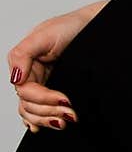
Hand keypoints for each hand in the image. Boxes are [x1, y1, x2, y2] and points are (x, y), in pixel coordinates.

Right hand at [7, 3, 102, 132]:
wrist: (97, 26)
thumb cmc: (72, 26)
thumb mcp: (45, 35)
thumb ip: (23, 54)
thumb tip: (15, 79)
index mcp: (25, 62)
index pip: (25, 91)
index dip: (43, 99)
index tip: (65, 100)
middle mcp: (31, 73)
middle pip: (28, 104)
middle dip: (47, 111)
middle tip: (70, 114)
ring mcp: (42, 82)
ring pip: (32, 110)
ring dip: (47, 118)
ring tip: (67, 119)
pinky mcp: (55, 87)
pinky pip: (40, 109)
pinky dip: (41, 119)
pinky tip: (48, 125)